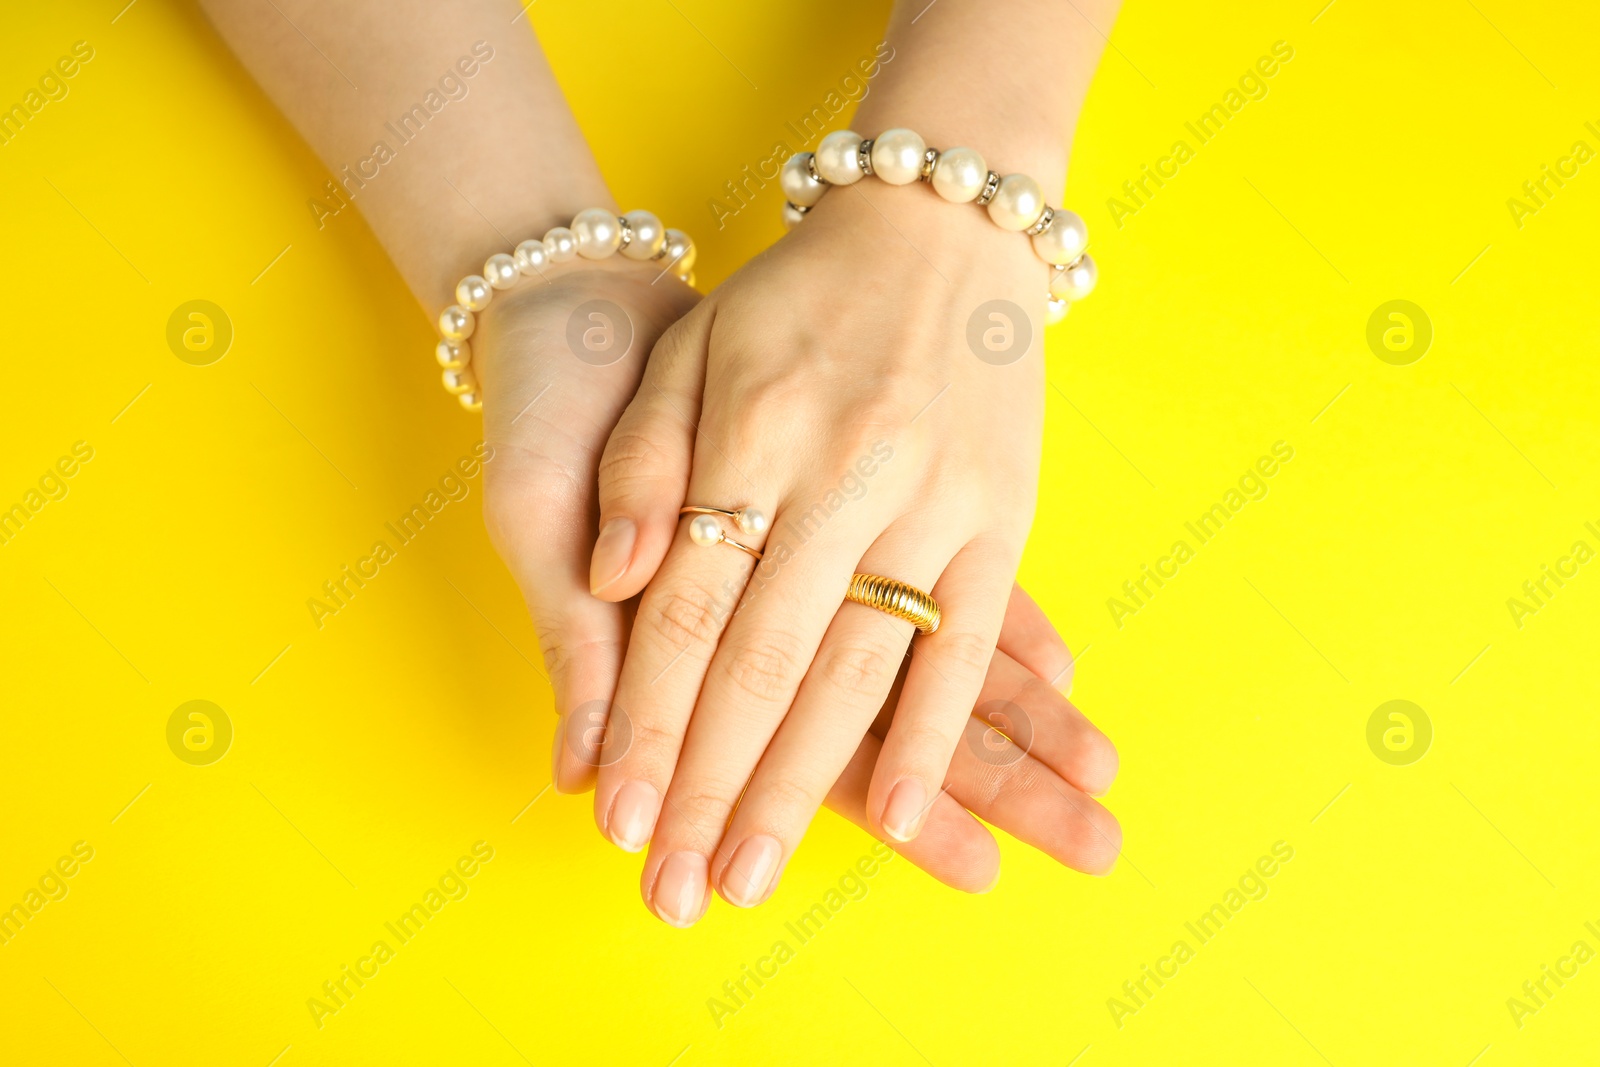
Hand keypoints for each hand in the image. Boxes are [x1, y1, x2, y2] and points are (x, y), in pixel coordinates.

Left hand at [589, 183, 1062, 920]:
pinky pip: (965, 643)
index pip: (684, 609)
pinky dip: (933, 734)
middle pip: (761, 661)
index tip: (616, 816)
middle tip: (674, 890)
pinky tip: (901, 820)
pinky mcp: (1000, 515)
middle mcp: (840, 472)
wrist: (940, 226)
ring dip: (802, 785)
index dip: (646, 720)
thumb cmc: (796, 300)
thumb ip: (643, 462)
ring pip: (855, 669)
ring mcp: (930, 498)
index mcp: (749, 432)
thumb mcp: (692, 349)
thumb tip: (612, 579)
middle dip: (709, 783)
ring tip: (751, 875)